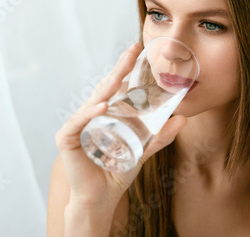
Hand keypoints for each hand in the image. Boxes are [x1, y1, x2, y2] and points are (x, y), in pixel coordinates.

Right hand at [55, 42, 187, 209]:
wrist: (102, 198)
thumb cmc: (117, 172)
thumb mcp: (143, 150)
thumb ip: (160, 136)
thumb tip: (183, 118)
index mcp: (106, 114)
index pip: (116, 87)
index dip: (126, 69)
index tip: (138, 51)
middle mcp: (91, 115)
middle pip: (106, 88)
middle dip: (119, 69)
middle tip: (131, 51)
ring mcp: (78, 125)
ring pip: (93, 101)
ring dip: (107, 87)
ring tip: (120, 74)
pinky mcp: (67, 138)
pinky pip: (79, 121)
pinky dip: (90, 113)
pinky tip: (102, 105)